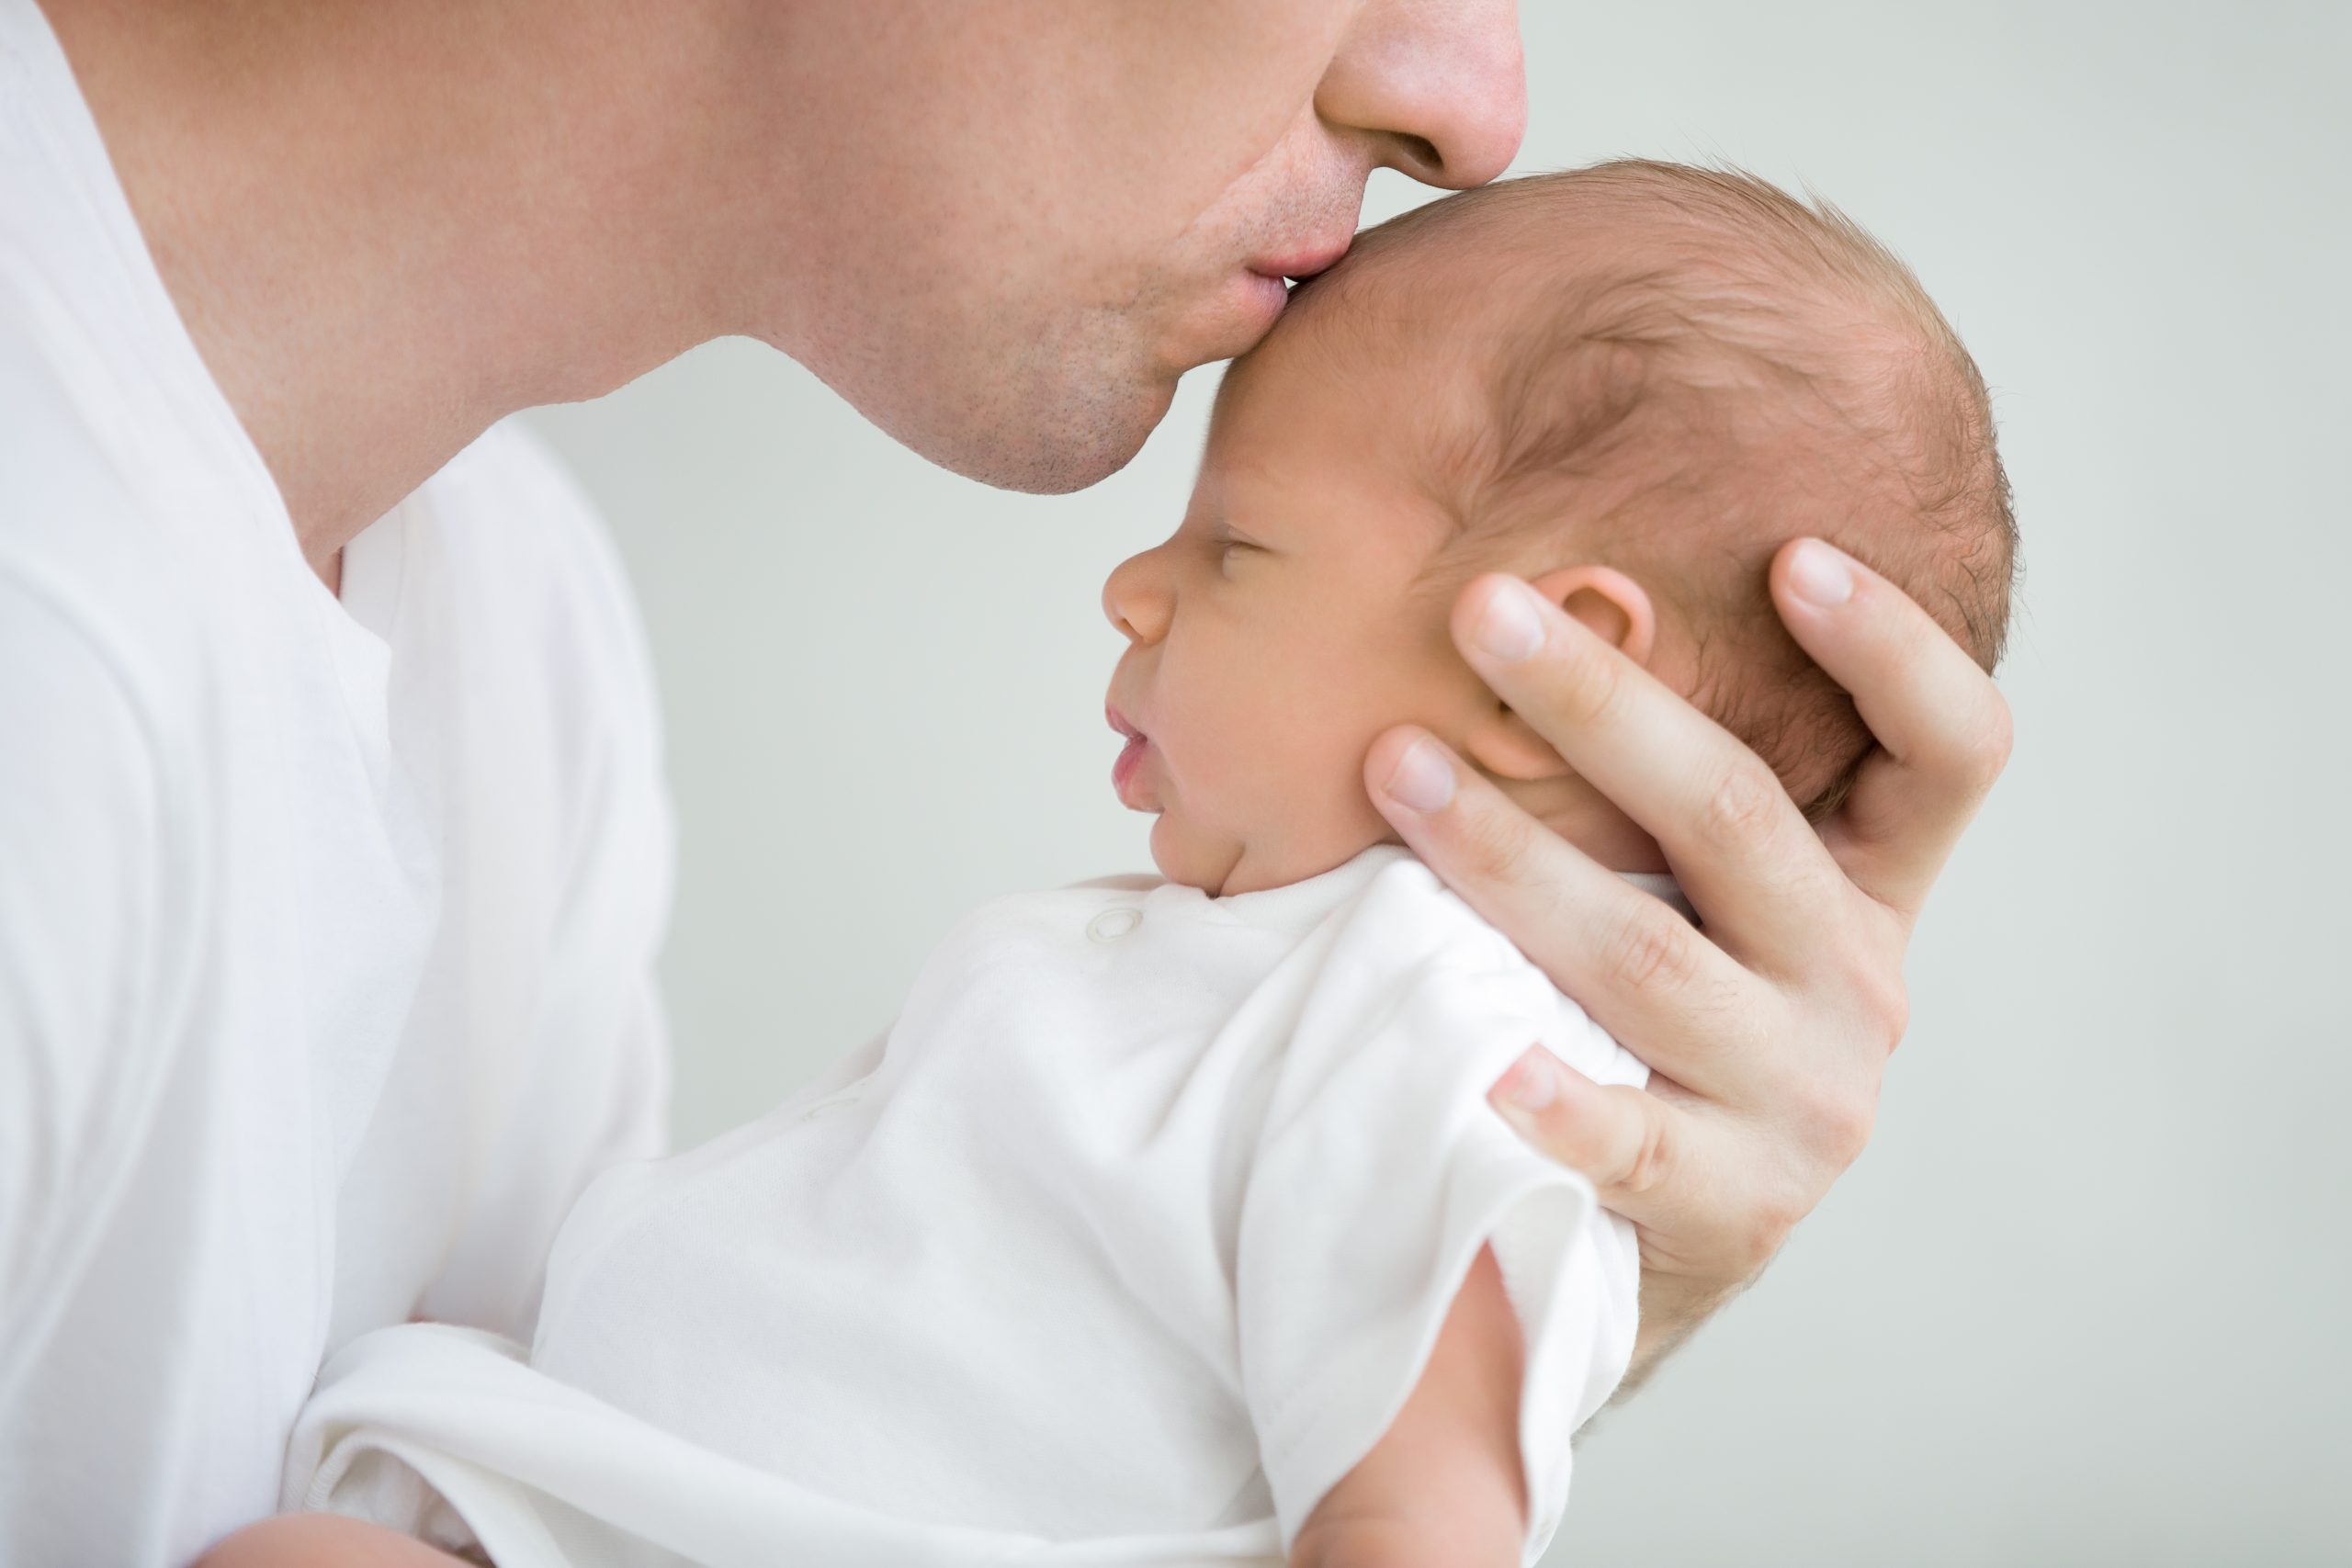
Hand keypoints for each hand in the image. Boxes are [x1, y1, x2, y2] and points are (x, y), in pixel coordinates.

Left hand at [1362, 538, 2011, 1382]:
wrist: (1655, 1237)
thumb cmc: (1651, 1019)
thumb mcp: (1698, 897)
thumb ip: (1656, 787)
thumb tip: (1515, 589)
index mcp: (1867, 888)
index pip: (1949, 753)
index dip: (1895, 651)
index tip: (1792, 553)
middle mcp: (1856, 983)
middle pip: (1741, 820)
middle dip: (1601, 704)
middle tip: (1480, 609)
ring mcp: (1801, 1102)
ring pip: (1653, 959)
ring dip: (1514, 859)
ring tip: (1397, 770)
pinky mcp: (1729, 1206)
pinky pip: (1632, 1143)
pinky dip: (1560, 1100)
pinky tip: (1488, 1064)